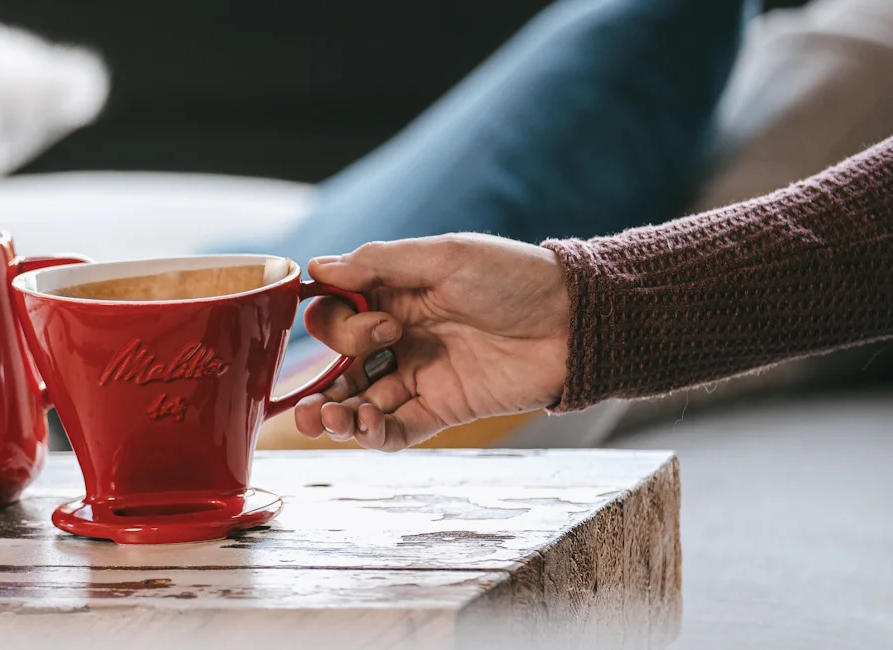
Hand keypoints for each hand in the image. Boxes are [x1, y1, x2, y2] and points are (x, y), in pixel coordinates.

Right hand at [291, 234, 570, 450]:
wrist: (574, 321)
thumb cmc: (514, 277)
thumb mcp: (445, 256)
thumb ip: (380, 263)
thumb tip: (317, 267)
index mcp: (394, 295)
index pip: (337, 315)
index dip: (337, 325)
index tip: (376, 323)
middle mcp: (399, 337)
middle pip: (339, 366)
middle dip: (319, 385)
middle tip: (326, 396)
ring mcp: (419, 375)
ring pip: (359, 403)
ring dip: (335, 415)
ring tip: (328, 420)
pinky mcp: (442, 408)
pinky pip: (396, 429)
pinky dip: (373, 434)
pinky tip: (365, 427)